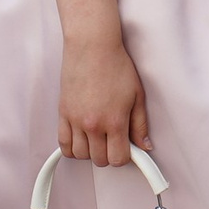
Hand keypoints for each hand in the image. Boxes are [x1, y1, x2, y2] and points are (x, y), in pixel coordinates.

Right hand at [57, 34, 150, 165]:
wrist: (93, 48)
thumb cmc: (117, 67)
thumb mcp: (137, 95)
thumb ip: (140, 124)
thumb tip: (145, 146)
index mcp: (114, 121)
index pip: (118, 158)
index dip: (125, 157)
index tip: (128, 149)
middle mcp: (92, 125)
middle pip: (99, 160)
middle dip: (109, 155)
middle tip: (115, 142)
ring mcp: (75, 121)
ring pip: (80, 155)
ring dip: (91, 152)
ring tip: (99, 139)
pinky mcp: (62, 115)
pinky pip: (63, 144)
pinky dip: (72, 148)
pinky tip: (82, 140)